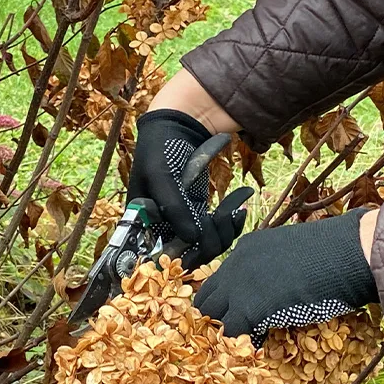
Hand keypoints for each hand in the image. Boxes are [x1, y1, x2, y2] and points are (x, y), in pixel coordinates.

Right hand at [127, 109, 248, 268]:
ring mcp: (182, 223)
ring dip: (225, 230)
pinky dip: (232, 222)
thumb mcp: (161, 175)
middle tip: (222, 214)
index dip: (182, 256)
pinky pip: (218, 232)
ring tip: (237, 207)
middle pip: (190, 256)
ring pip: (208, 247)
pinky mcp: (200, 215)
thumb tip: (193, 239)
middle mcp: (161, 229)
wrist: (180, 125)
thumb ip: (174, 207)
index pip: (159, 258)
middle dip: (211, 239)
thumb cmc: (161, 147)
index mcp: (142, 224)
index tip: (200, 238)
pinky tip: (240, 204)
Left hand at [193, 208, 378, 345]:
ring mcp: (237, 285)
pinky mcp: (248, 307)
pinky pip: (229, 333)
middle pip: (206, 297)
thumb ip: (274, 269)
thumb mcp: (292, 254)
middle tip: (233, 335)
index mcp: (245, 248)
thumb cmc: (334, 253)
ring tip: (241, 344)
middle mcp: (235, 264)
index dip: (226, 301)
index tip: (234, 316)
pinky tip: (255, 349)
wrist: (348, 254)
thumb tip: (274, 291)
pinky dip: (239, 344)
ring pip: (211, 316)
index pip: (220, 279)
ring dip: (223, 332)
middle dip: (215, 317)